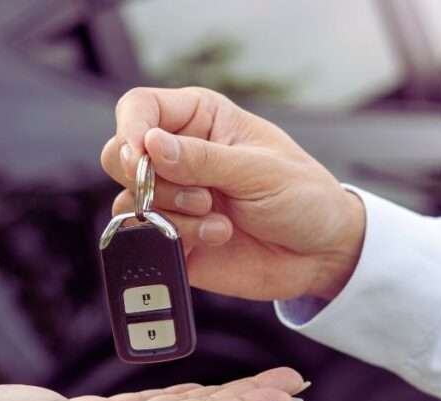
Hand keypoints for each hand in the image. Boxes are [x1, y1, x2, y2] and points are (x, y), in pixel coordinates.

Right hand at [100, 86, 365, 299]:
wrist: (321, 254)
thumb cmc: (303, 196)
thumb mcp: (259, 170)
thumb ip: (202, 159)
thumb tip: (150, 145)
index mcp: (200, 119)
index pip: (140, 107)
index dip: (131, 129)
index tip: (140, 155)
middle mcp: (178, 155)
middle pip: (119, 155)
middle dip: (148, 179)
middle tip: (195, 193)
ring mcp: (174, 199)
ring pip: (130, 201)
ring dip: (172, 213)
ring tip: (217, 217)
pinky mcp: (173, 237)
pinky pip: (147, 238)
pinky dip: (179, 239)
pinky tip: (217, 236)